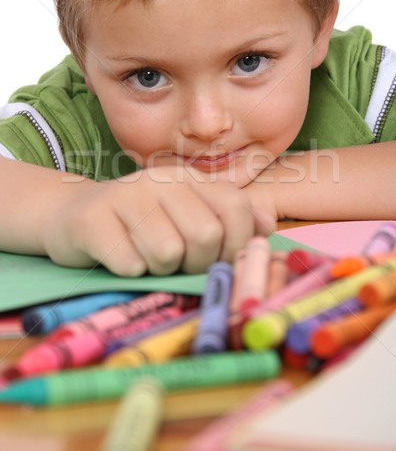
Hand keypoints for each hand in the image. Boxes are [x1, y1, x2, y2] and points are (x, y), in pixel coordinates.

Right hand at [42, 166, 274, 276]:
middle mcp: (159, 181)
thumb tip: (268, 226)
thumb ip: (228, 219)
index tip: (219, 259)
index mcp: (188, 179)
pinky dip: (131, 271)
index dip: (237, 244)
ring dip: (161, 269)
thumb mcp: (186, 214)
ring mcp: (124, 196)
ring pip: (169, 253)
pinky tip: (120, 257)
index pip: (236, 207)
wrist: (72, 217)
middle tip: (179, 262)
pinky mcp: (92, 220)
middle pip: (206, 235)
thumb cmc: (139, 224)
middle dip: (197, 263)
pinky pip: (131, 264)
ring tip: (147, 257)